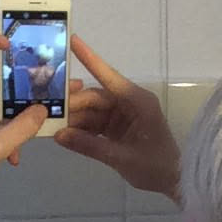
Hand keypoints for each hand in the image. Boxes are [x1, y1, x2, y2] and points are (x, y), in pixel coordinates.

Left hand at [0, 23, 47, 189]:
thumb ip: (23, 128)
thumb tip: (43, 109)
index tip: (8, 45)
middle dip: (26, 72)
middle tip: (52, 82)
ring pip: (7, 84)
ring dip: (26, 100)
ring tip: (48, 110)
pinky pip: (7, 104)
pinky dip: (18, 119)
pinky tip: (21, 145)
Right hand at [56, 35, 181, 201]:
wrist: (174, 181)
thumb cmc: (156, 166)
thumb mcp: (122, 158)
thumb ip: (89, 146)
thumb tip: (59, 136)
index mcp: (137, 101)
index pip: (108, 75)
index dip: (89, 58)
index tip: (72, 40)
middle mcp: (129, 103)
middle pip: (95, 97)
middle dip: (73, 104)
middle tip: (47, 111)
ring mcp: (123, 115)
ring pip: (92, 111)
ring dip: (75, 119)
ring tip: (52, 125)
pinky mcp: (118, 128)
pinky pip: (95, 124)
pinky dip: (81, 130)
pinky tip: (65, 134)